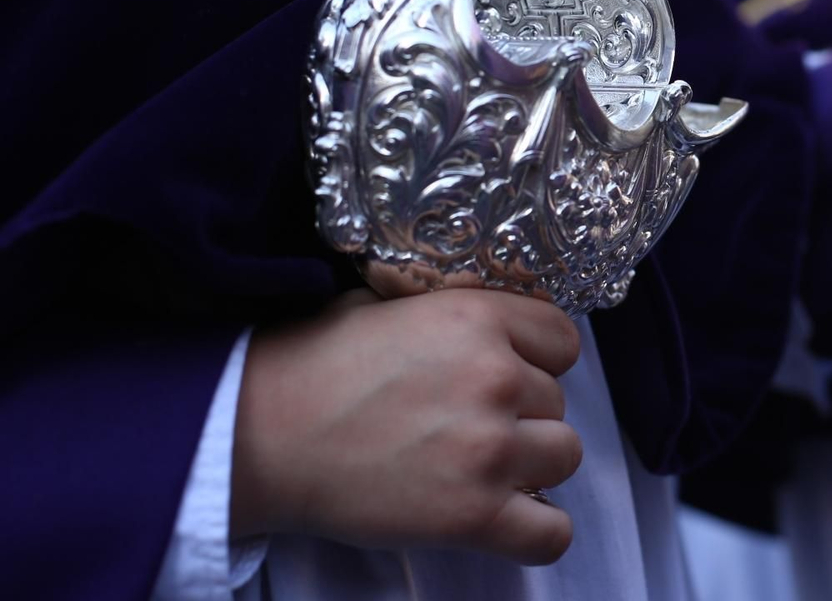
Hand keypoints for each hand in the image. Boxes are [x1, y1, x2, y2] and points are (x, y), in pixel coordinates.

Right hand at [231, 289, 582, 564]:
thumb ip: (456, 313)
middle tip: (464, 423)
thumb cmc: (315, 366)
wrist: (261, 436)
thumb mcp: (390, 305)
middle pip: (559, 401)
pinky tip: (506, 518)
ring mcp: (489, 450)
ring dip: (530, 464)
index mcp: (479, 318)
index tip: (508, 373)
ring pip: (564, 456)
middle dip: (522, 412)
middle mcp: (496, 379)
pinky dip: (538, 531)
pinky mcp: (472, 515)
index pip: (564, 340)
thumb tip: (494, 324)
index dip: (538, 359)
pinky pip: (551, 533)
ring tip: (478, 465)